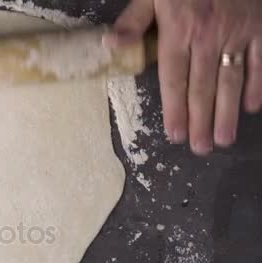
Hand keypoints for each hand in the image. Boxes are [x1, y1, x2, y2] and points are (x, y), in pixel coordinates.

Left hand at [104, 0, 261, 154]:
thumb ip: (133, 20)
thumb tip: (109, 46)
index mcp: (178, 30)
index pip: (173, 79)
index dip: (173, 109)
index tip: (174, 134)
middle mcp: (208, 37)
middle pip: (203, 87)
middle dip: (201, 121)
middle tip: (201, 149)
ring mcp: (238, 32)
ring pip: (232, 79)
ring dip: (228, 112)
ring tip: (224, 139)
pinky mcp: (260, 25)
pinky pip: (260, 60)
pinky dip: (257, 84)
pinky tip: (251, 107)